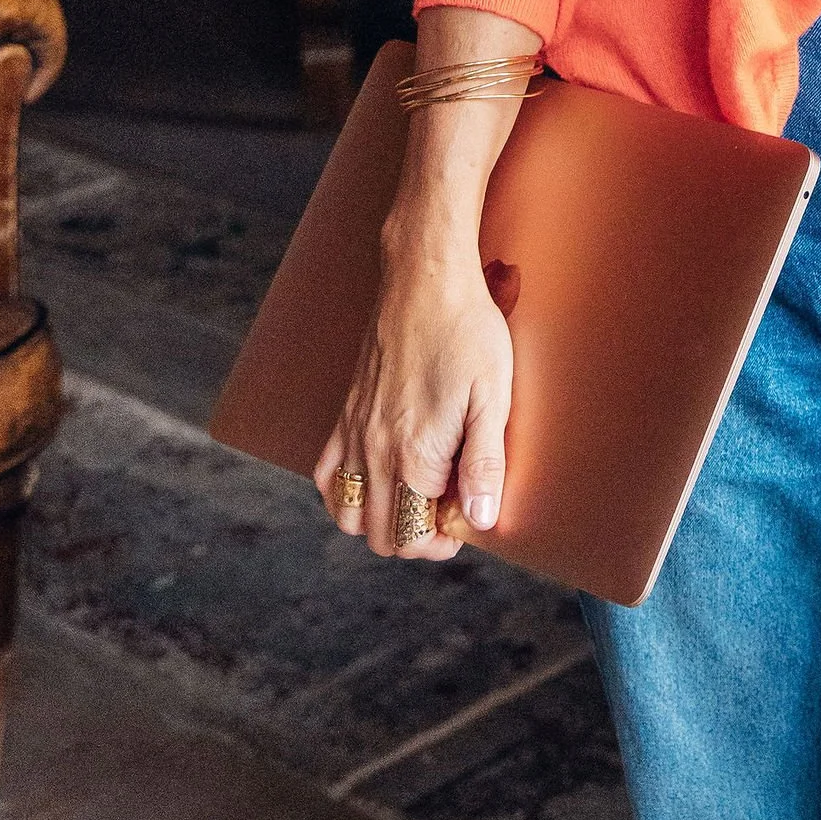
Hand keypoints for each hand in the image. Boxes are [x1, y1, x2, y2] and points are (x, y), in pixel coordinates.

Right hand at [315, 227, 513, 557]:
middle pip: (381, 534)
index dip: (443, 540)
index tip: (465, 519)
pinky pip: (327, 476)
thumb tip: (480, 520)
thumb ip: (484, 464)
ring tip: (415, 498)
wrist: (426, 278)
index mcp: (414, 454)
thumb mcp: (493, 397)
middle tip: (446, 511)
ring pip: (348, 513)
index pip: (414, 535)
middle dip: (414, 537)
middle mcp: (374, 450)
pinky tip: (377, 479)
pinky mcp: (345, 412)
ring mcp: (353, 432)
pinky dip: (346, 492)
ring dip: (379, 520)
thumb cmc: (468, 332)